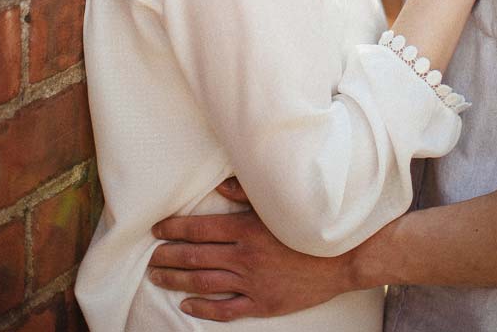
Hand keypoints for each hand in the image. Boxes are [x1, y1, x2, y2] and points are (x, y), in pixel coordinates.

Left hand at [147, 179, 357, 319]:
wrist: (346, 256)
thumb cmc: (314, 224)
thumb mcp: (283, 202)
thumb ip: (250, 193)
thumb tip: (219, 187)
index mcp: (248, 229)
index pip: (199, 229)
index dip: (174, 229)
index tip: (156, 229)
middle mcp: (245, 256)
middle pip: (194, 257)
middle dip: (167, 255)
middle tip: (149, 256)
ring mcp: (252, 282)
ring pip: (203, 282)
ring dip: (176, 280)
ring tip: (157, 276)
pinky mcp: (262, 302)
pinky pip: (225, 309)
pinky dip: (203, 307)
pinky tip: (187, 304)